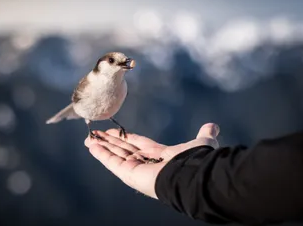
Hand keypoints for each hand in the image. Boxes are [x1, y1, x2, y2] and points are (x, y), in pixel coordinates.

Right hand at [85, 123, 219, 198]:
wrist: (190, 175)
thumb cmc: (195, 160)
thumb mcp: (201, 142)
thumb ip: (204, 134)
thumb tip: (214, 126)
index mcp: (158, 154)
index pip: (137, 143)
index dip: (125, 137)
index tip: (114, 131)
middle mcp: (145, 161)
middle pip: (122, 148)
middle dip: (109, 141)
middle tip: (96, 133)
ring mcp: (135, 168)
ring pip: (114, 154)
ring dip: (101, 146)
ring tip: (89, 138)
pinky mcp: (128, 173)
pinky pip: (111, 162)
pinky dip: (101, 154)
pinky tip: (92, 146)